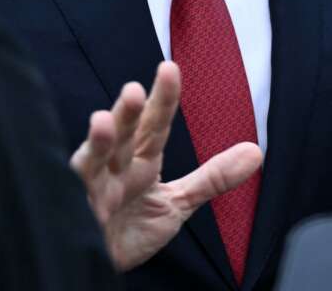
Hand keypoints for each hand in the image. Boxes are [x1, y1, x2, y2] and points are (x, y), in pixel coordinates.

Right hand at [70, 61, 262, 270]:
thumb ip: (212, 178)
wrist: (105, 264)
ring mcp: (94, 188)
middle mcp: (116, 166)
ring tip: (102, 121)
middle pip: (123, 133)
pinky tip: (78, 172)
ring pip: (93, 158)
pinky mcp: (78, 212)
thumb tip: (256, 152)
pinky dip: (75, 183)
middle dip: (128, 113)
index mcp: (140, 159)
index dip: (163, 99)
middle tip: (135, 91)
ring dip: (98, 142)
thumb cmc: (132, 228)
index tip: (169, 68)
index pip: (155, 124)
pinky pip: (75, 194)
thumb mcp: (179, 202)